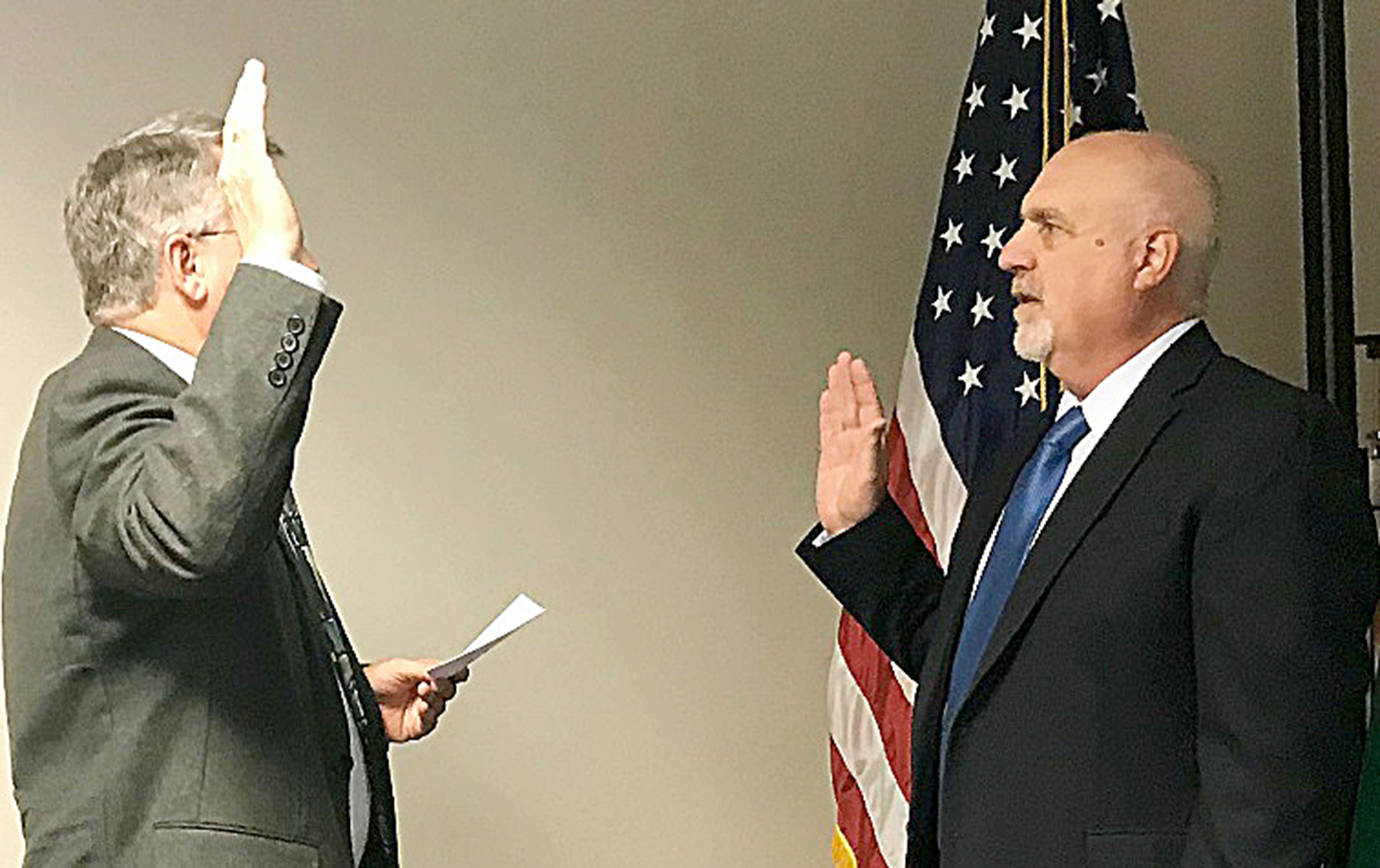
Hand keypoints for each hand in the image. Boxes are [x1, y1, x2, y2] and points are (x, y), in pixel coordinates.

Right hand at [217, 59, 306, 263]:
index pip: (233, 146)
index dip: (236, 125)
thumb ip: (266, 212)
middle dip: (240, 102)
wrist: (270, 258)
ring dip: (246, 94)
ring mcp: (240, 166)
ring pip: (239, 119)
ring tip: (254, 73)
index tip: (241, 110)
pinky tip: (257, 84)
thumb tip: (272, 211)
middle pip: (233, 127)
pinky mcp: (253, 162)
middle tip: (248, 81)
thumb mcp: (264, 224)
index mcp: (233, 185)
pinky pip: (249, 123)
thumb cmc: (270, 249)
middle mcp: (231, 172)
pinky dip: (252, 100)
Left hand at [364, 658, 467, 743]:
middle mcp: (425, 693)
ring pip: (440, 706)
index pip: (448, 674)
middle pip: (448, 690)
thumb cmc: (374, 681)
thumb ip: (421, 668)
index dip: (457, 672)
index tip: (460, 670)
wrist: (357, 701)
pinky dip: (428, 715)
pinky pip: (429, 723)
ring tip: (424, 693)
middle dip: (444, 685)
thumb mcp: (399, 667)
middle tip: (435, 682)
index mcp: (425, 675)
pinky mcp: (415, 727)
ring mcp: (421, 710)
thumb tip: (439, 670)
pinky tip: (422, 708)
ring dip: (434, 700)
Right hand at [816, 351, 887, 534]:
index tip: (855, 363)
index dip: (862, 383)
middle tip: (844, 358)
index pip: (866, 404)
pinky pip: (829, 427)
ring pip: (841, 411)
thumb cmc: (863, 509)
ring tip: (835, 371)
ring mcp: (846, 448)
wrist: (850, 529)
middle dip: (849, 379)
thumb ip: (871, 448)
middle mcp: (859, 441)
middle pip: (853, 402)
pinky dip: (828, 411)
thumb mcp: (869, 478)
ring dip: (839, 391)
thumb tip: (877, 422)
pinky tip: (827, 400)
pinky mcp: (832, 458)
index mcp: (870, 442)